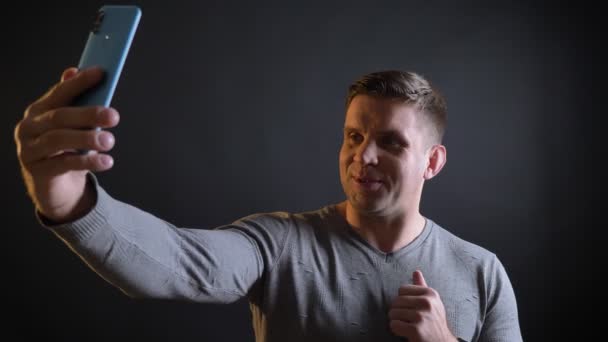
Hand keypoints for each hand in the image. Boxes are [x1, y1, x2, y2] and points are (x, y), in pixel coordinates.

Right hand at [14, 66, 119, 222]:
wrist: (55, 187)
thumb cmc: (66, 150)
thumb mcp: (73, 127)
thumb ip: (75, 102)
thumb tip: (74, 71)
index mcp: (38, 111)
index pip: (59, 93)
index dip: (79, 83)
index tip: (101, 73)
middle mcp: (29, 128)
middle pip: (59, 117)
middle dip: (88, 114)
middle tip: (113, 116)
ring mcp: (30, 150)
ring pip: (58, 139)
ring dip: (87, 139)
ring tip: (110, 141)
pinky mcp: (37, 171)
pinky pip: (63, 163)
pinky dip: (87, 162)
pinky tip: (106, 161)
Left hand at [388, 270, 457, 341]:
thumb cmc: (434, 322)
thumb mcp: (432, 302)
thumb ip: (422, 287)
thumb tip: (416, 271)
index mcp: (430, 293)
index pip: (402, 289)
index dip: (403, 300)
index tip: (411, 308)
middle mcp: (427, 302)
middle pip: (396, 301)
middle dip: (397, 311)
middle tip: (407, 319)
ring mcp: (421, 316)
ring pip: (393, 313)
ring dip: (396, 321)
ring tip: (407, 325)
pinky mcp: (416, 329)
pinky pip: (394, 325)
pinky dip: (396, 330)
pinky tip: (406, 332)